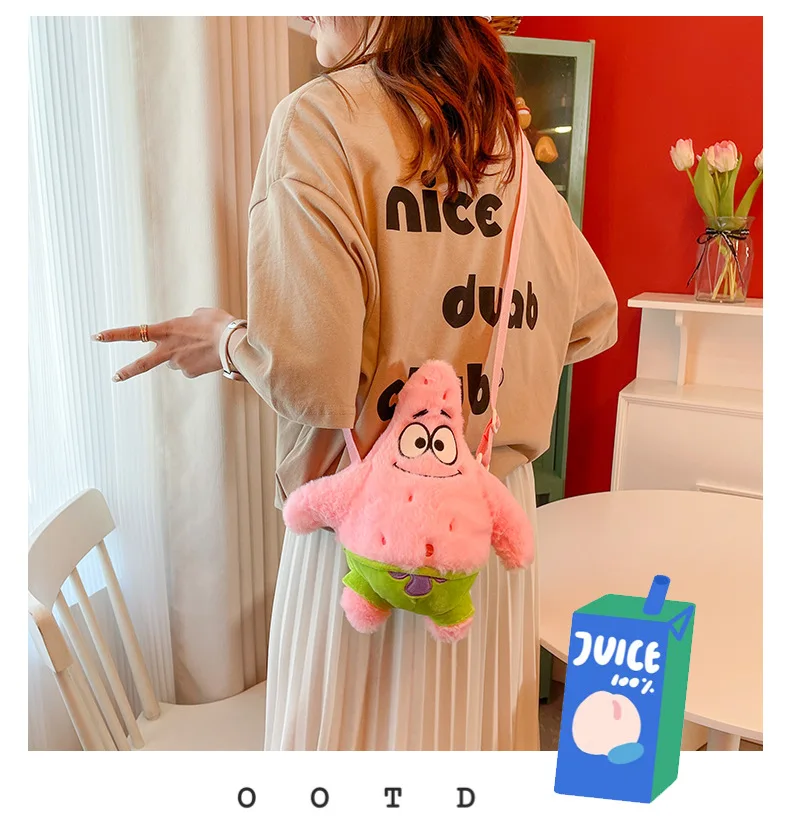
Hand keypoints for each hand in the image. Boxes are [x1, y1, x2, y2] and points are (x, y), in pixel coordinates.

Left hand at [92, 307, 236, 381]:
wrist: (234, 342)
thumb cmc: (218, 324)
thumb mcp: (199, 314)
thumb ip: (186, 322)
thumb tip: (185, 334)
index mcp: (166, 330)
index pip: (134, 333)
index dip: (114, 335)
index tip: (96, 337)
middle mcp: (168, 350)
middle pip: (143, 364)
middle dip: (127, 371)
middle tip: (114, 377)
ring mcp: (179, 364)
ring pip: (176, 361)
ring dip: (184, 354)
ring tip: (204, 345)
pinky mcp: (191, 373)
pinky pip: (190, 367)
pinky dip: (197, 361)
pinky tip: (209, 355)